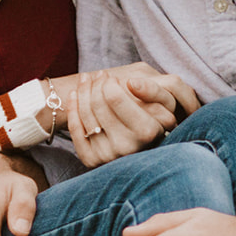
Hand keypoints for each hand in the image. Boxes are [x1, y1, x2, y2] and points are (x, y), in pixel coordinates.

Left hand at [68, 66, 199, 167]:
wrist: (142, 142)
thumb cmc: (155, 114)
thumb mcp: (163, 100)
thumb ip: (152, 89)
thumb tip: (131, 83)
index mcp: (146, 132)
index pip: (115, 98)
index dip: (109, 82)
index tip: (112, 77)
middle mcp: (126, 147)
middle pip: (97, 104)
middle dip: (95, 83)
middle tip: (100, 75)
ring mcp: (107, 156)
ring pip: (84, 114)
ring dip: (82, 90)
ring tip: (86, 79)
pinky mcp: (92, 160)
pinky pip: (75, 129)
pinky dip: (72, 107)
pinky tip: (74, 94)